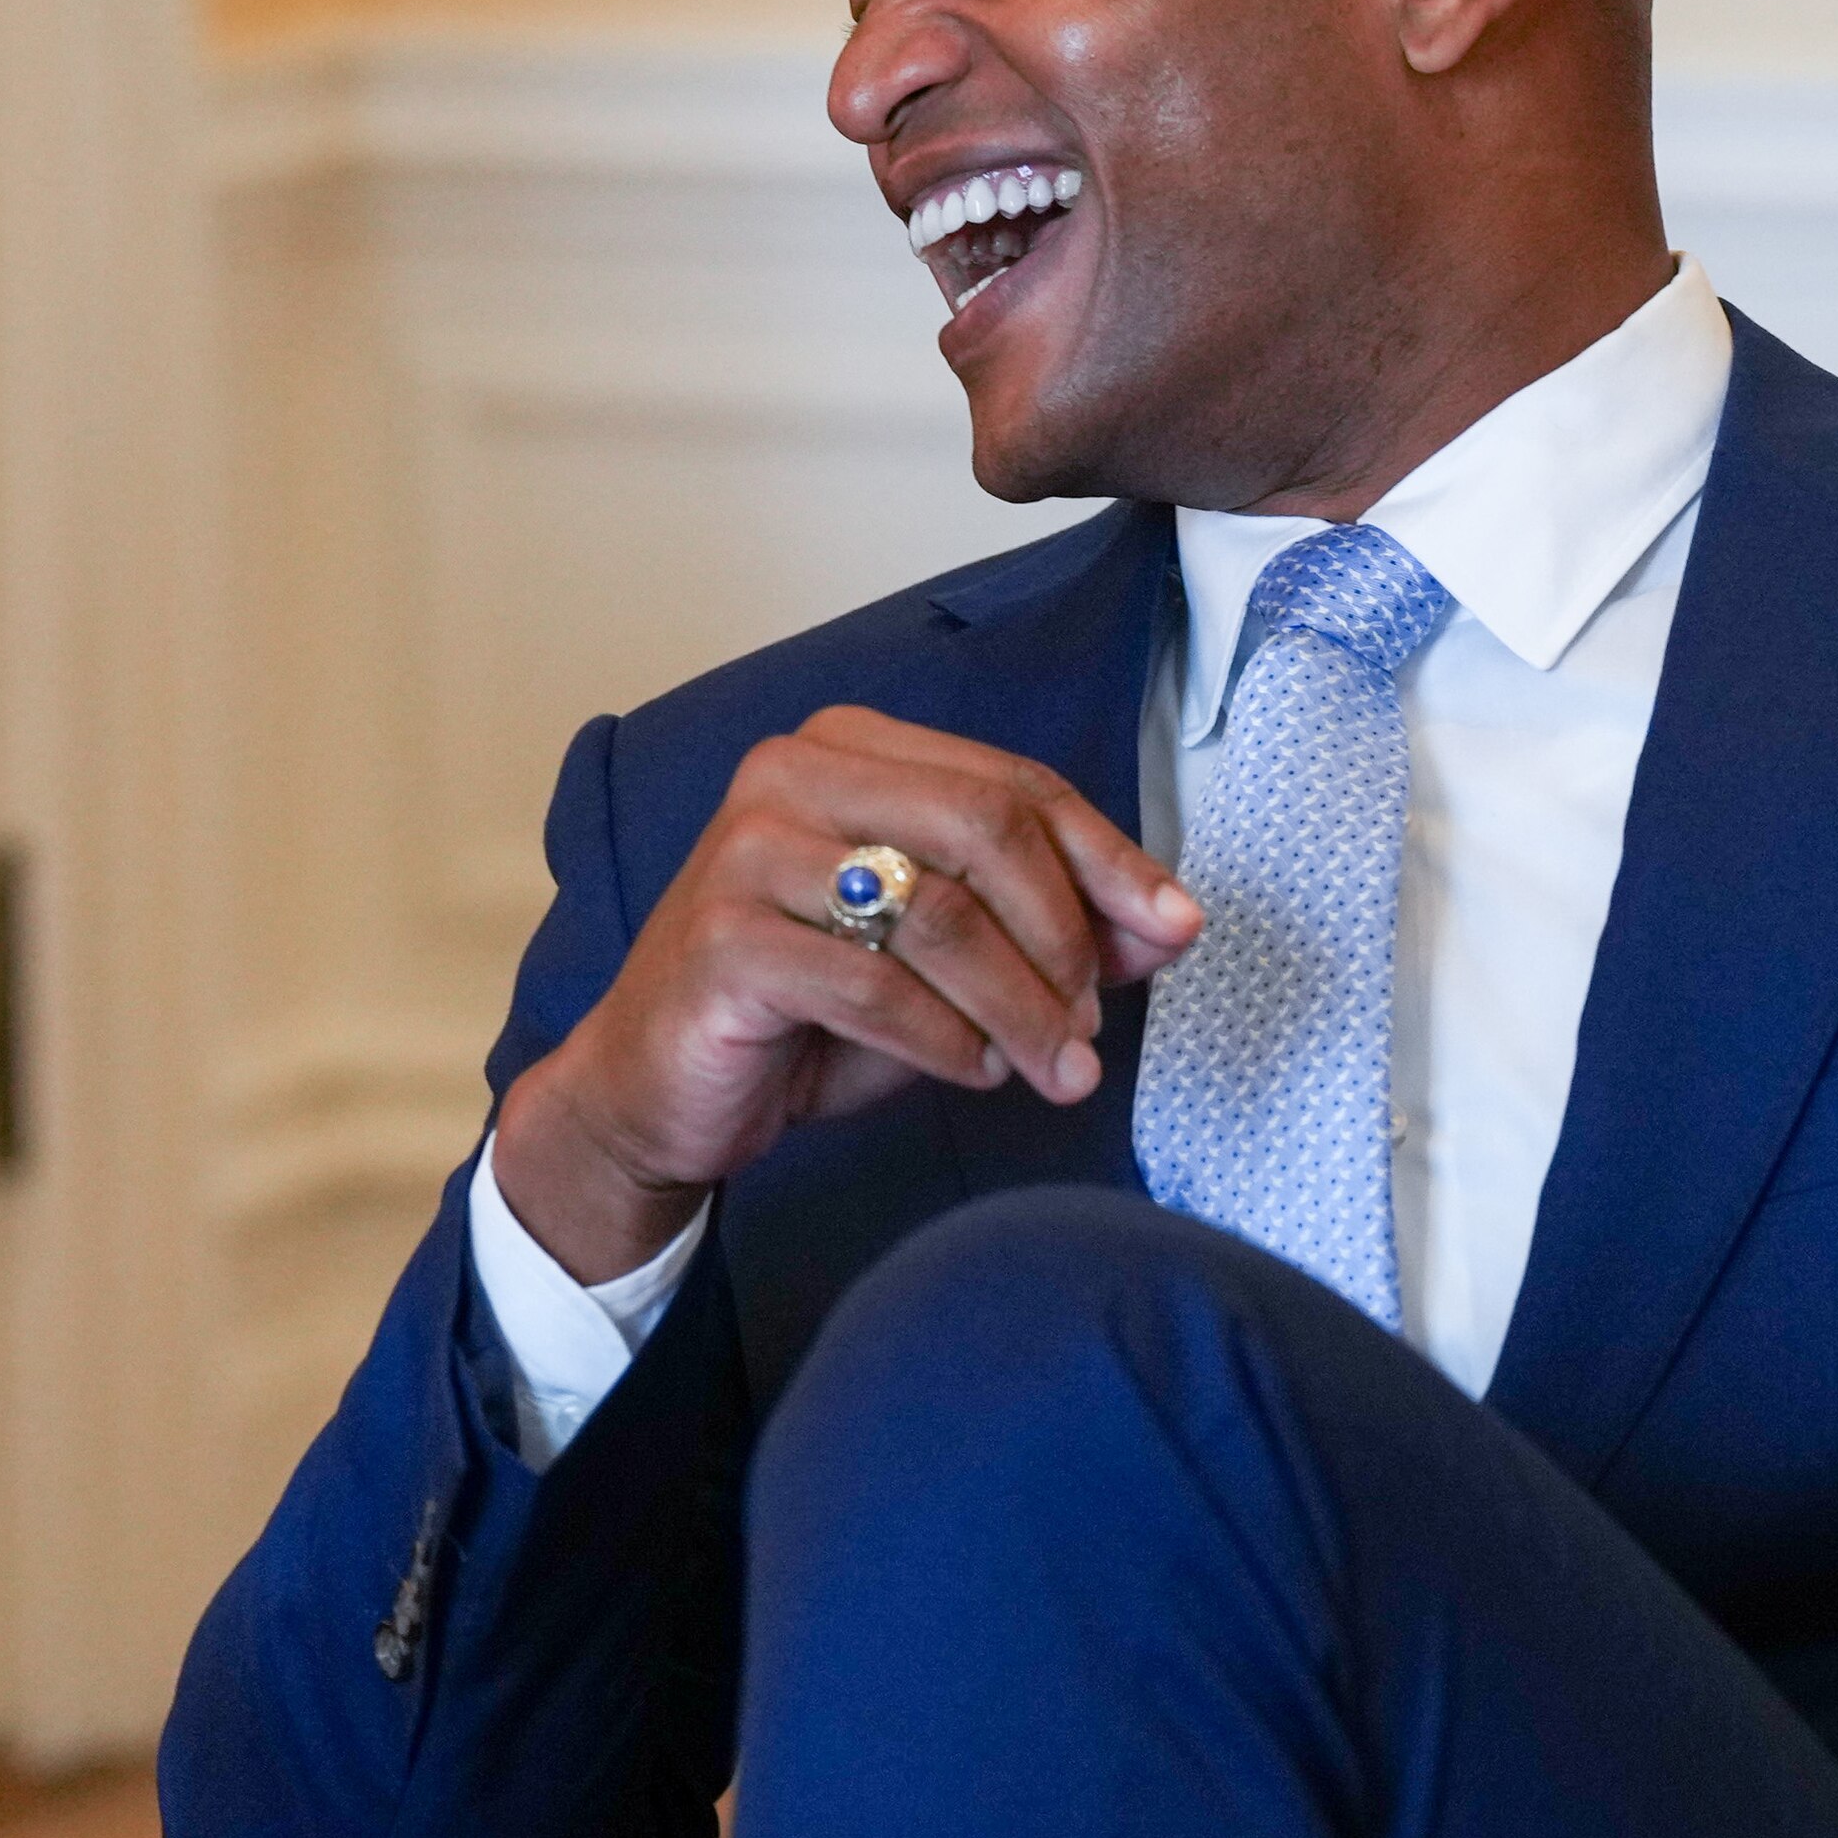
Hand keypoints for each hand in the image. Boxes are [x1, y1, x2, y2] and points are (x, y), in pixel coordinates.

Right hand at [493, 706, 1200, 1280]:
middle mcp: (793, 774)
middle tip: (1091, 1025)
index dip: (1109, 859)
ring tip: (1052, 1067)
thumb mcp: (950, 967)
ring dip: (1019, 1005)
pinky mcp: (725, 939)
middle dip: (1064, 936)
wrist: (660, 1088)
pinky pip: (876, 987)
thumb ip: (1054, 932)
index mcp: (854, 748)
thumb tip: (1171, 925)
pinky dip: (948, 1041)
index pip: (1016, 785)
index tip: (1177, 930)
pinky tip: (974, 1071)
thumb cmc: (809, 1011)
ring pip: (940, 912)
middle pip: (987, 827)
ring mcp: (750, 850)